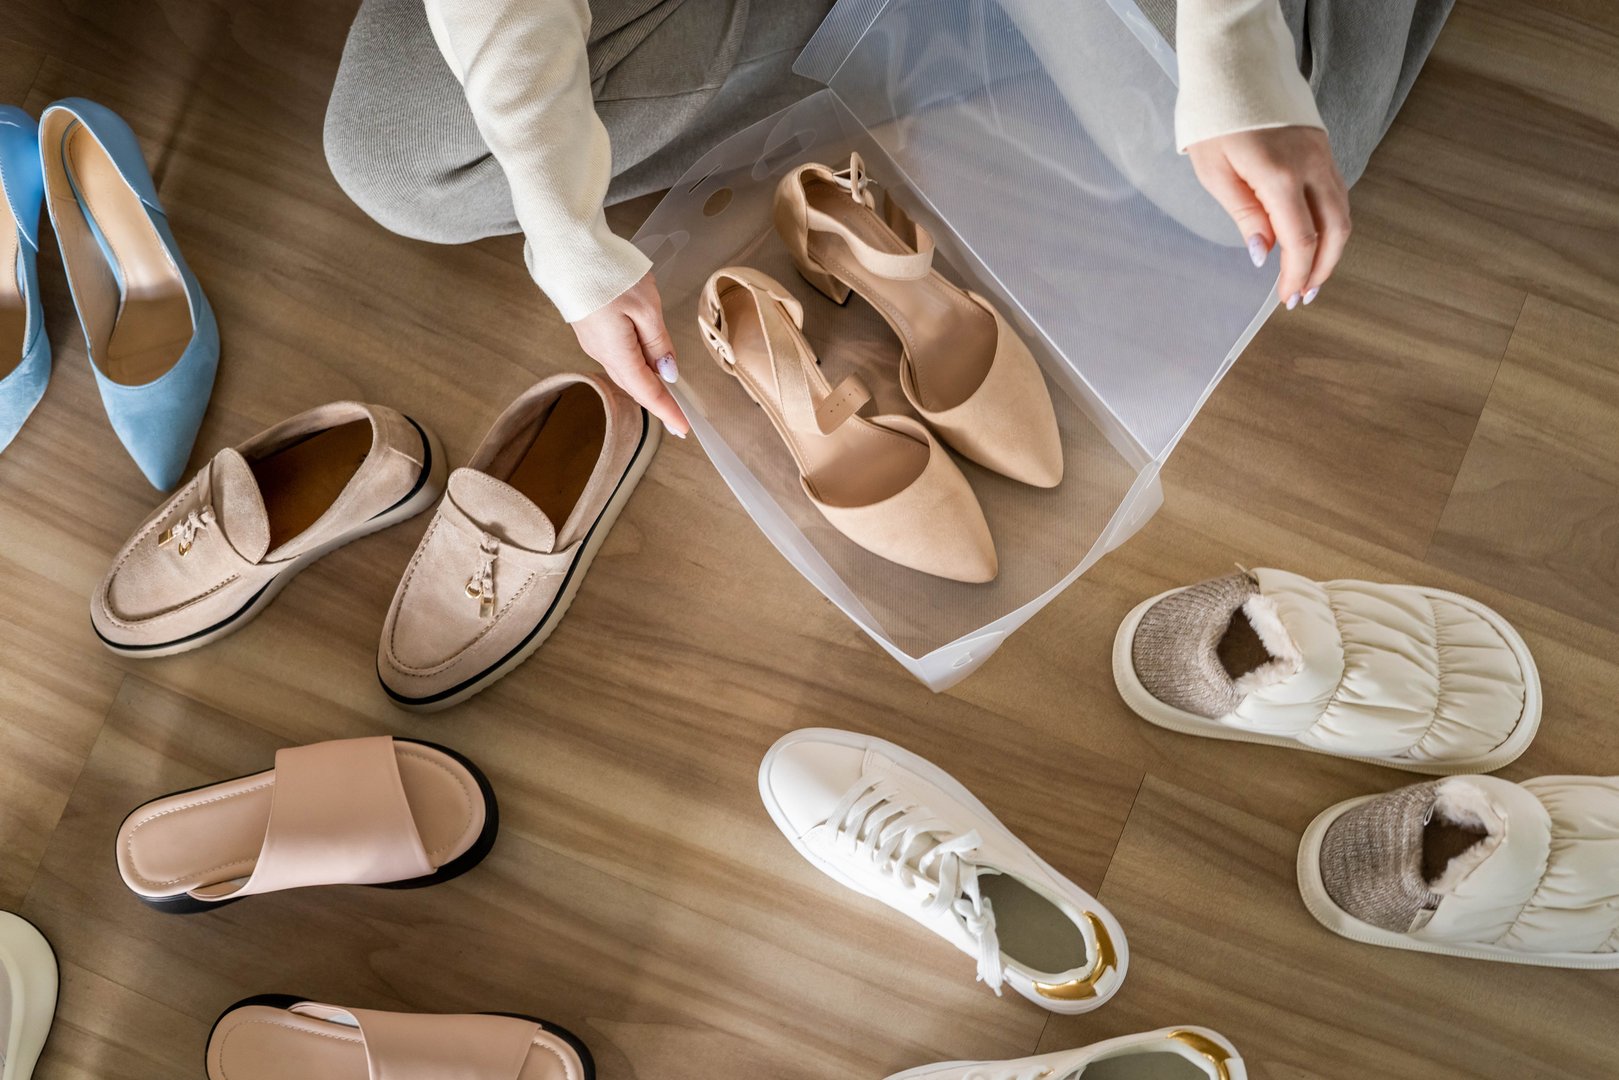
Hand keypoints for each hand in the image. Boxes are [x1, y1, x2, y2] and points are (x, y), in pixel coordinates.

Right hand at [571, 272, 690, 436]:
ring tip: (667, 395)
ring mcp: (593, 342)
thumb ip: (658, 343)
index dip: (667, 411)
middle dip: (658, 403)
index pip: (647, 392)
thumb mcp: (647, 308)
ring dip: (646, 384)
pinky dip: (635, 366)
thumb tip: (667, 372)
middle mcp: (602, 353)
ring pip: (626, 371)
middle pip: (635, 385)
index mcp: (617, 353)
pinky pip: (618, 356)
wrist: (569, 251)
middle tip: (678, 419)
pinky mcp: (591, 329)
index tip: (683, 427)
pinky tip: (647, 364)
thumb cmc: (609, 275)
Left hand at [1188, 126, 1350, 309]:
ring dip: (1331, 249)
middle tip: (1303, 295)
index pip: (1301, 240)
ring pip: (1342, 212)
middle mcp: (1311, 166)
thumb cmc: (1216, 120)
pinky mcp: (1324, 148)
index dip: (1296, 274)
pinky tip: (1314, 239)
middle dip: (1322, 269)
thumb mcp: (1215, 173)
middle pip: (1335, 231)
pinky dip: (1331, 223)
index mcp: (1279, 176)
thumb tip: (1263, 253)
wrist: (1236, 68)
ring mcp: (1323, 155)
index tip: (1287, 297)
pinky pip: (1337, 193)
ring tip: (1311, 275)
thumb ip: (1245, 215)